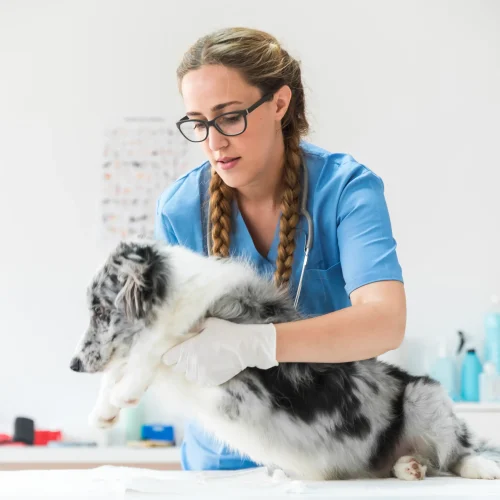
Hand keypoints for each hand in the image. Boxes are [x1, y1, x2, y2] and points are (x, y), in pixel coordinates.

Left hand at [161, 317, 277, 386]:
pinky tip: (211, 365)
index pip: (167, 359)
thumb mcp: (209, 323)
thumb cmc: (227, 332)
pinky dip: (202, 375)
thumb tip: (180, 330)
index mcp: (189, 349)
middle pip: (176, 368)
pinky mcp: (210, 382)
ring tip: (202, 359)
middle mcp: (192, 364)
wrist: (246, 347)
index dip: (170, 355)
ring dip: (191, 369)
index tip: (174, 352)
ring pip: (188, 376)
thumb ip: (192, 327)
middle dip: (180, 361)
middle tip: (191, 353)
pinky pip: (199, 381)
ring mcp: (201, 375)